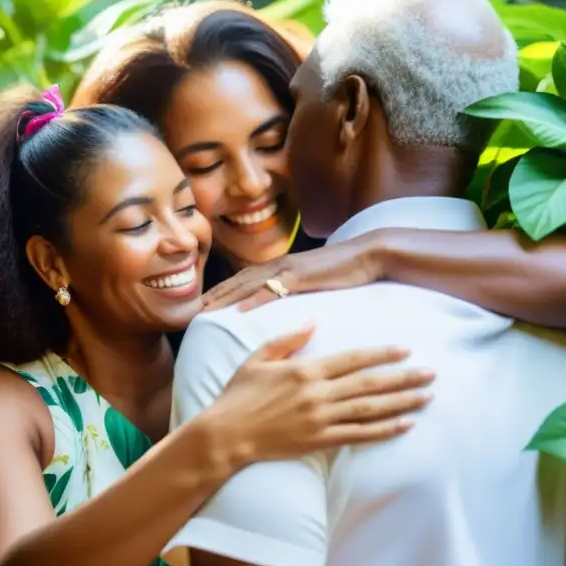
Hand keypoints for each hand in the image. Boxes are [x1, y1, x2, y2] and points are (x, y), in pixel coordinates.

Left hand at [201, 234, 382, 311]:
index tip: (207, 303)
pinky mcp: (302, 277)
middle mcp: (281, 265)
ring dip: (226, 297)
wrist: (370, 255)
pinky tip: (239, 310)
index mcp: (284, 266)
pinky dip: (254, 299)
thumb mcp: (318, 280)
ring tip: (206, 310)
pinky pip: (273, 289)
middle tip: (195, 309)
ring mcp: (290, 269)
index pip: (247, 279)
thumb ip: (301, 286)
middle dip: (217, 294)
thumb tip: (291, 298)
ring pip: (249, 284)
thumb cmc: (348, 269)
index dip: (225, 290)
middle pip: (240, 280)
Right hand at [208, 324, 432, 464]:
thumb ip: (288, 339)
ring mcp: (320, 419)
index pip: (353, 359)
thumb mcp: (258, 358)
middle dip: (403, 378)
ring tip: (426, 397)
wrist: (226, 435)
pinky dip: (384, 431)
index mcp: (305, 370)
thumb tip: (314, 321)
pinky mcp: (319, 442)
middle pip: (370, 384)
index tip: (405, 350)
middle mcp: (318, 394)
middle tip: (431, 373)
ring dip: (402, 403)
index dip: (382, 354)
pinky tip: (405, 425)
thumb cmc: (239, 394)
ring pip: (370, 410)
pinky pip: (359, 436)